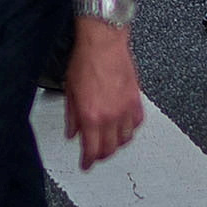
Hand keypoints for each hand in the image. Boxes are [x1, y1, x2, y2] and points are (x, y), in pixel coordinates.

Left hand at [61, 22, 144, 168]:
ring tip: (110, 143)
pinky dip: (130, 129)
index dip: (88, 162)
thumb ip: (71, 117)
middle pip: (110, 149)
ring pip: (126, 139)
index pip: (92, 150)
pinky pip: (137, 123)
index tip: (85, 164)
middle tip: (96, 155)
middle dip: (101, 156)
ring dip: (117, 144)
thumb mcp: (70, 91)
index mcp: (91, 116)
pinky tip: (124, 127)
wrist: (103, 42)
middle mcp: (110, 115)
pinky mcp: (136, 100)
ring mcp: (125, 108)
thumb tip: (72, 132)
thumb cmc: (86, 60)